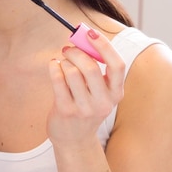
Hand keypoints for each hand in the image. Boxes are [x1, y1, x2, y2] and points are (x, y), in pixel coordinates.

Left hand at [47, 28, 125, 147]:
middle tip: (68, 48)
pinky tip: (53, 65)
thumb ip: (94, 67)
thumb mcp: (97, 90)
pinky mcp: (66, 111)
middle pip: (90, 67)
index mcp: (116, 93)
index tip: (90, 33)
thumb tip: (82, 37)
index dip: (104, 46)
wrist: (74, 139)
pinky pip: (57, 80)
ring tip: (61, 62)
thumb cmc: (84, 105)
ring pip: (71, 72)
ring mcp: (85, 108)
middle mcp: (104, 102)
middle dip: (76, 52)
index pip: (117, 65)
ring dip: (63, 61)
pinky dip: (53, 67)